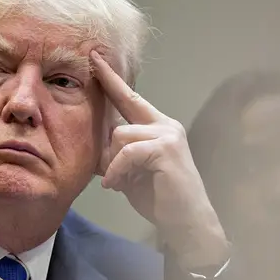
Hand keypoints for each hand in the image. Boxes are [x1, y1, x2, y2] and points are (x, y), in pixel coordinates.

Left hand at [90, 51, 229, 268]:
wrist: (185, 222)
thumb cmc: (158, 197)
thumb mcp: (130, 170)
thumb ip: (116, 150)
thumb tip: (93, 141)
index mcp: (157, 126)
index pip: (130, 97)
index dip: (111, 78)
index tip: (94, 57)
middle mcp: (165, 124)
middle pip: (120, 116)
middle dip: (109, 145)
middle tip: (114, 169)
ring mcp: (168, 134)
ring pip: (120, 135)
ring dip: (114, 163)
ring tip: (122, 182)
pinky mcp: (166, 148)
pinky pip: (127, 151)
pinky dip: (118, 170)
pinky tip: (118, 185)